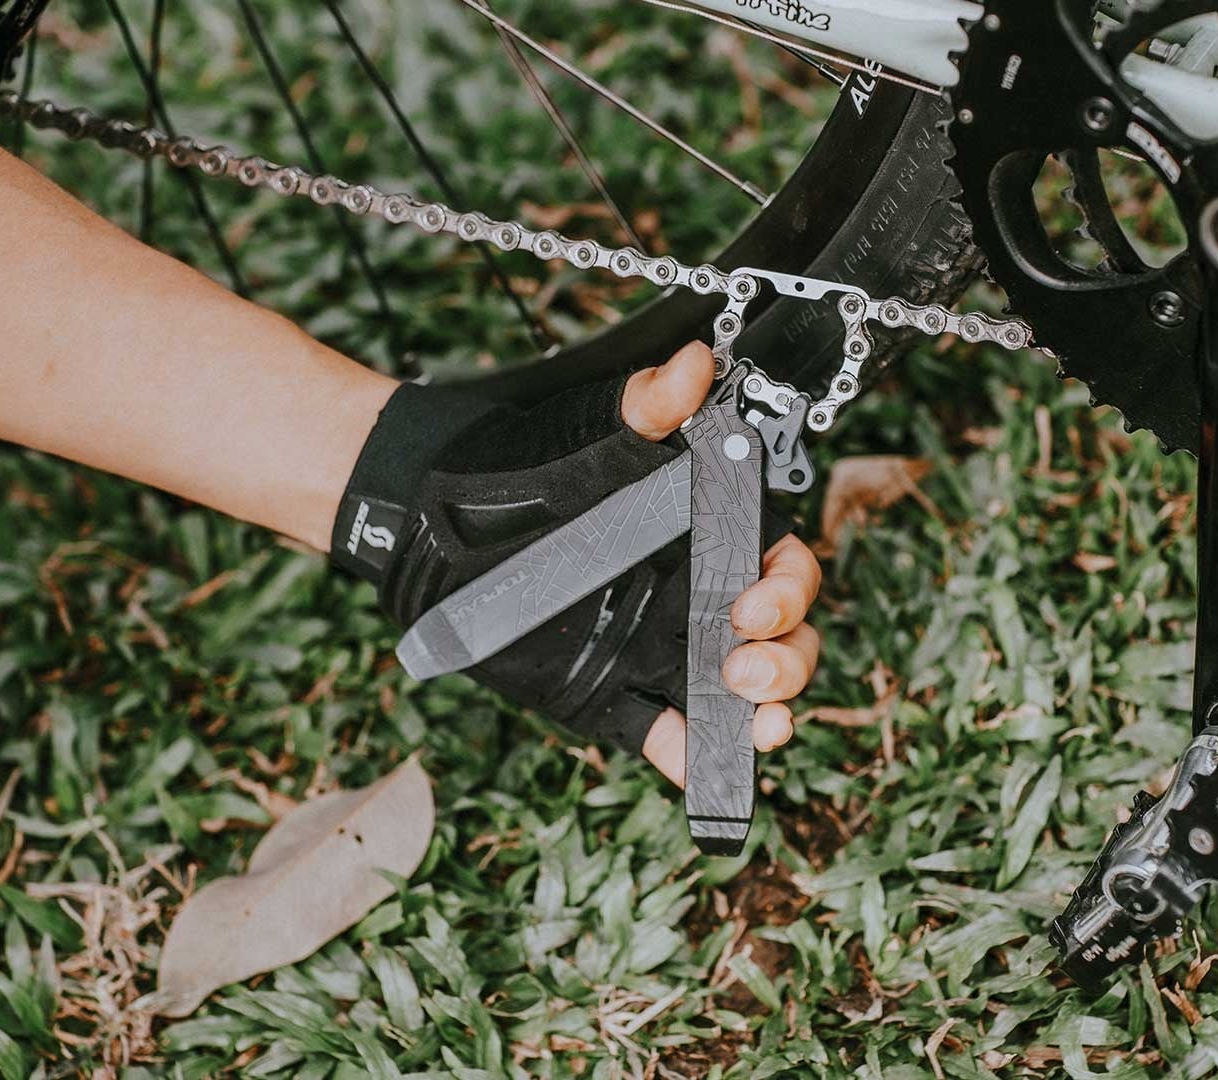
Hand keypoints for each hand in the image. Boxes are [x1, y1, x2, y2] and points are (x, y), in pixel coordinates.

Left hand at [334, 343, 821, 777]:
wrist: (431, 508)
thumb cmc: (521, 459)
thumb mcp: (588, 428)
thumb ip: (645, 405)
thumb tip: (693, 368)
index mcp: (706, 531)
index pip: (780, 566)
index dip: (786, 591)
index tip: (752, 605)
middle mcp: (694, 593)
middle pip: (778, 640)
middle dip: (787, 663)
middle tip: (746, 670)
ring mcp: (655, 647)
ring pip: (733, 695)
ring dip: (758, 718)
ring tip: (757, 728)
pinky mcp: (610, 693)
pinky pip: (663, 734)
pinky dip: (687, 757)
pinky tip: (694, 766)